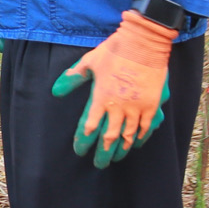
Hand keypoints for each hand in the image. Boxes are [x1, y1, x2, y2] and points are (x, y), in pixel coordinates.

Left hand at [53, 10, 177, 166]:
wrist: (144, 43)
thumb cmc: (115, 51)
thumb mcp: (90, 62)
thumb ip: (73, 78)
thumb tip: (56, 91)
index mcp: (101, 98)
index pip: (89, 127)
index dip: (83, 141)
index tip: (80, 150)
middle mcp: (119, 107)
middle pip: (109, 137)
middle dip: (103, 153)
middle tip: (99, 164)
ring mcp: (137, 107)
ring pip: (128, 135)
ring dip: (121, 148)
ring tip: (117, 157)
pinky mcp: (152, 104)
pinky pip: (146, 126)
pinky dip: (141, 137)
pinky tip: (136, 143)